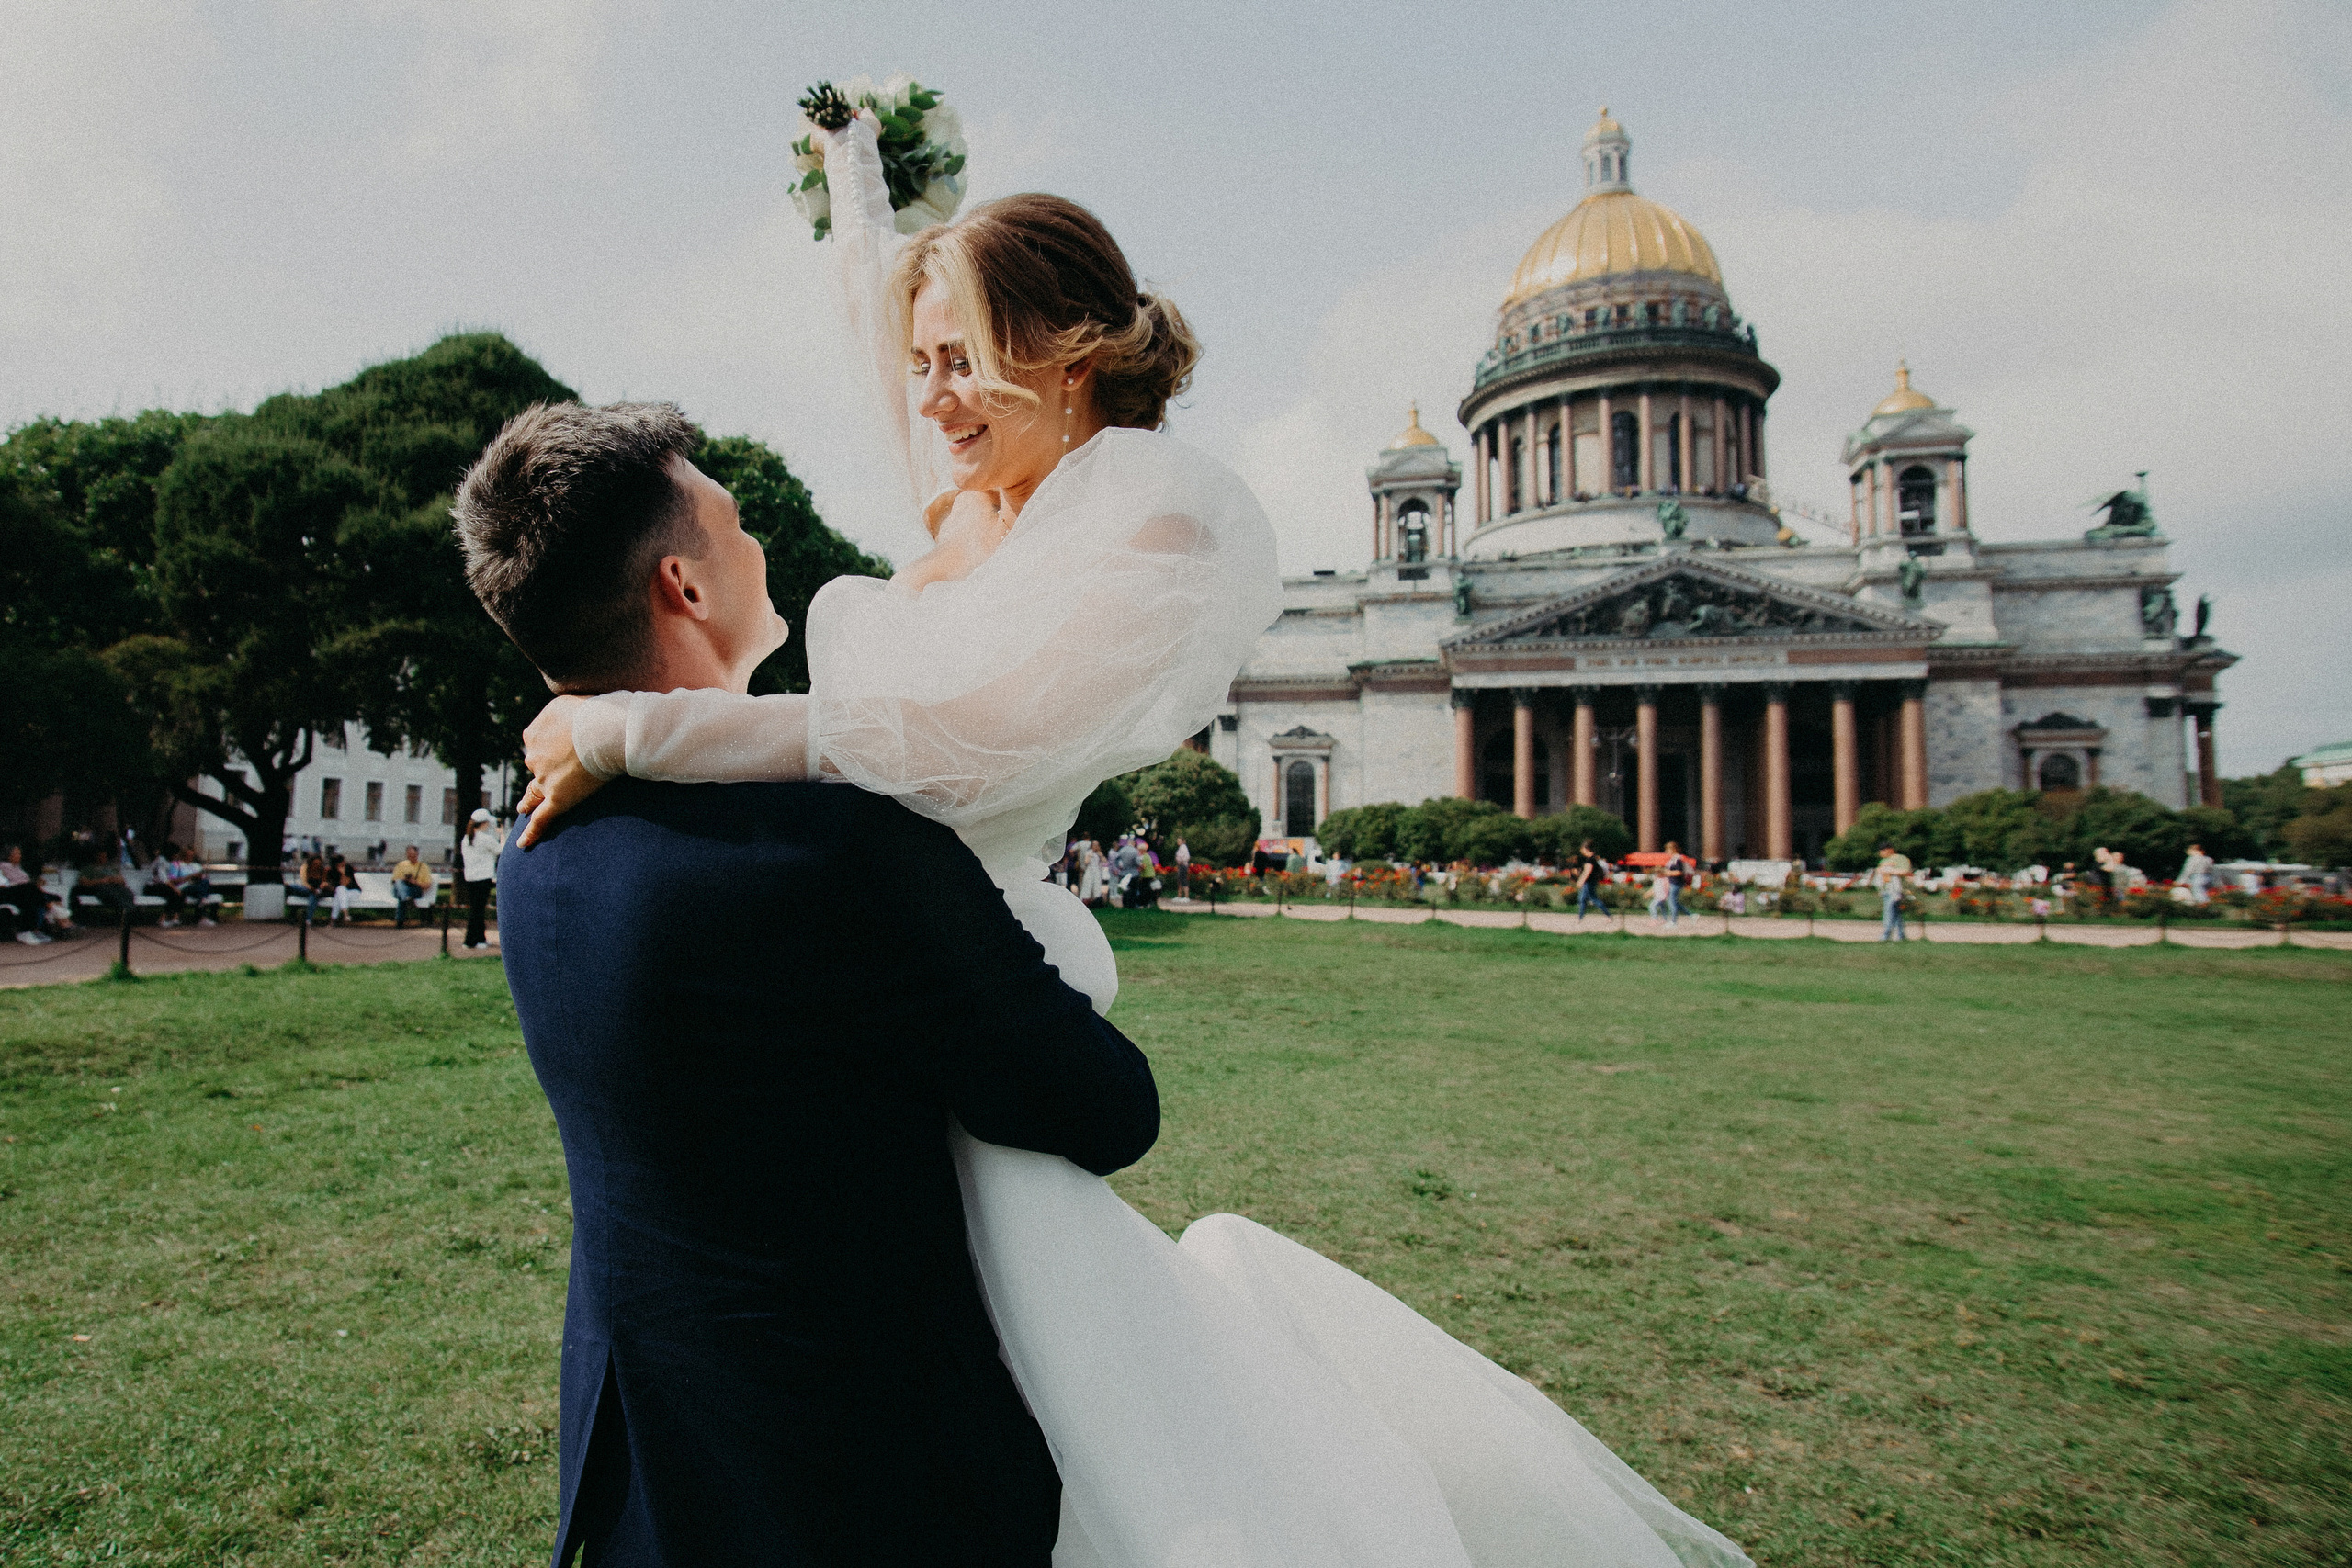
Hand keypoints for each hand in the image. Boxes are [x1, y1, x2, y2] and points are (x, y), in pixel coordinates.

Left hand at [515, 695, 604, 848]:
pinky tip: (523, 845)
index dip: (550, 745)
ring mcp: (544, 780)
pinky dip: (532, 833)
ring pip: (535, 793)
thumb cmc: (592, 712)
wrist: (605, 730)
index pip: (536, 743)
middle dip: (543, 770)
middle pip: (536, 767)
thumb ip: (554, 715)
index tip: (563, 744)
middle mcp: (532, 757)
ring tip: (523, 808)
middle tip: (553, 772)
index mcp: (532, 734)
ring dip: (530, 800)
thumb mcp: (564, 703)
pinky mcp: (558, 799)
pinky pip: (542, 819)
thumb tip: (557, 724)